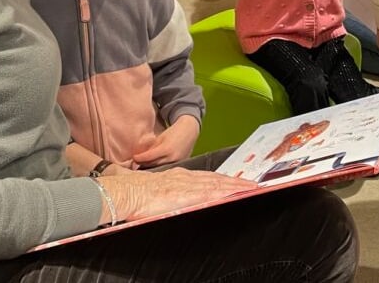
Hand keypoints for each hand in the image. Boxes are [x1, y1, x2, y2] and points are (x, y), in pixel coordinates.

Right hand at [101, 166, 256, 222]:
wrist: (125, 192)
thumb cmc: (134, 194)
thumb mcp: (155, 190)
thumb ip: (166, 194)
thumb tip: (169, 201)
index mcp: (178, 177)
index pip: (206, 178)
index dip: (222, 180)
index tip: (235, 182)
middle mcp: (186, 178)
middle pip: (216, 179)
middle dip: (235, 182)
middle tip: (253, 184)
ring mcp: (188, 185)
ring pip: (218, 184)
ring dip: (236, 186)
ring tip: (252, 188)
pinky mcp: (188, 195)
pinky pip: (212, 193)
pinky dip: (227, 192)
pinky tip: (237, 194)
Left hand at [132, 115, 200, 166]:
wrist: (190, 131)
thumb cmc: (174, 132)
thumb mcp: (161, 138)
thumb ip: (152, 148)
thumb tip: (140, 156)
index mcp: (166, 148)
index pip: (148, 157)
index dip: (139, 158)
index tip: (133, 158)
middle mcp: (171, 157)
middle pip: (153, 164)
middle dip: (143, 164)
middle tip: (134, 164)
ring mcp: (176, 162)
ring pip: (159, 168)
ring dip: (151, 168)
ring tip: (142, 167)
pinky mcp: (180, 164)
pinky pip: (167, 168)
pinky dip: (160, 168)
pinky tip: (154, 167)